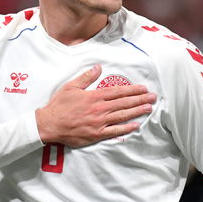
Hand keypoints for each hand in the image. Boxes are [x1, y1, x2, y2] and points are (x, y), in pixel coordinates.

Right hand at [35, 64, 155, 146]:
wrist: (49, 125)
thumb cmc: (59, 105)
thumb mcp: (71, 86)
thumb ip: (87, 77)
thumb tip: (99, 67)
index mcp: (94, 96)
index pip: (117, 92)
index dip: (132, 90)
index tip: (143, 88)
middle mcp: (99, 109)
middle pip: (124, 103)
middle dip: (140, 99)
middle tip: (153, 97)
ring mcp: (99, 123)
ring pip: (122, 116)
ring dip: (137, 112)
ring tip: (149, 108)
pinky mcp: (96, 134)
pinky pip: (115, 131)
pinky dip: (126, 128)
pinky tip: (136, 125)